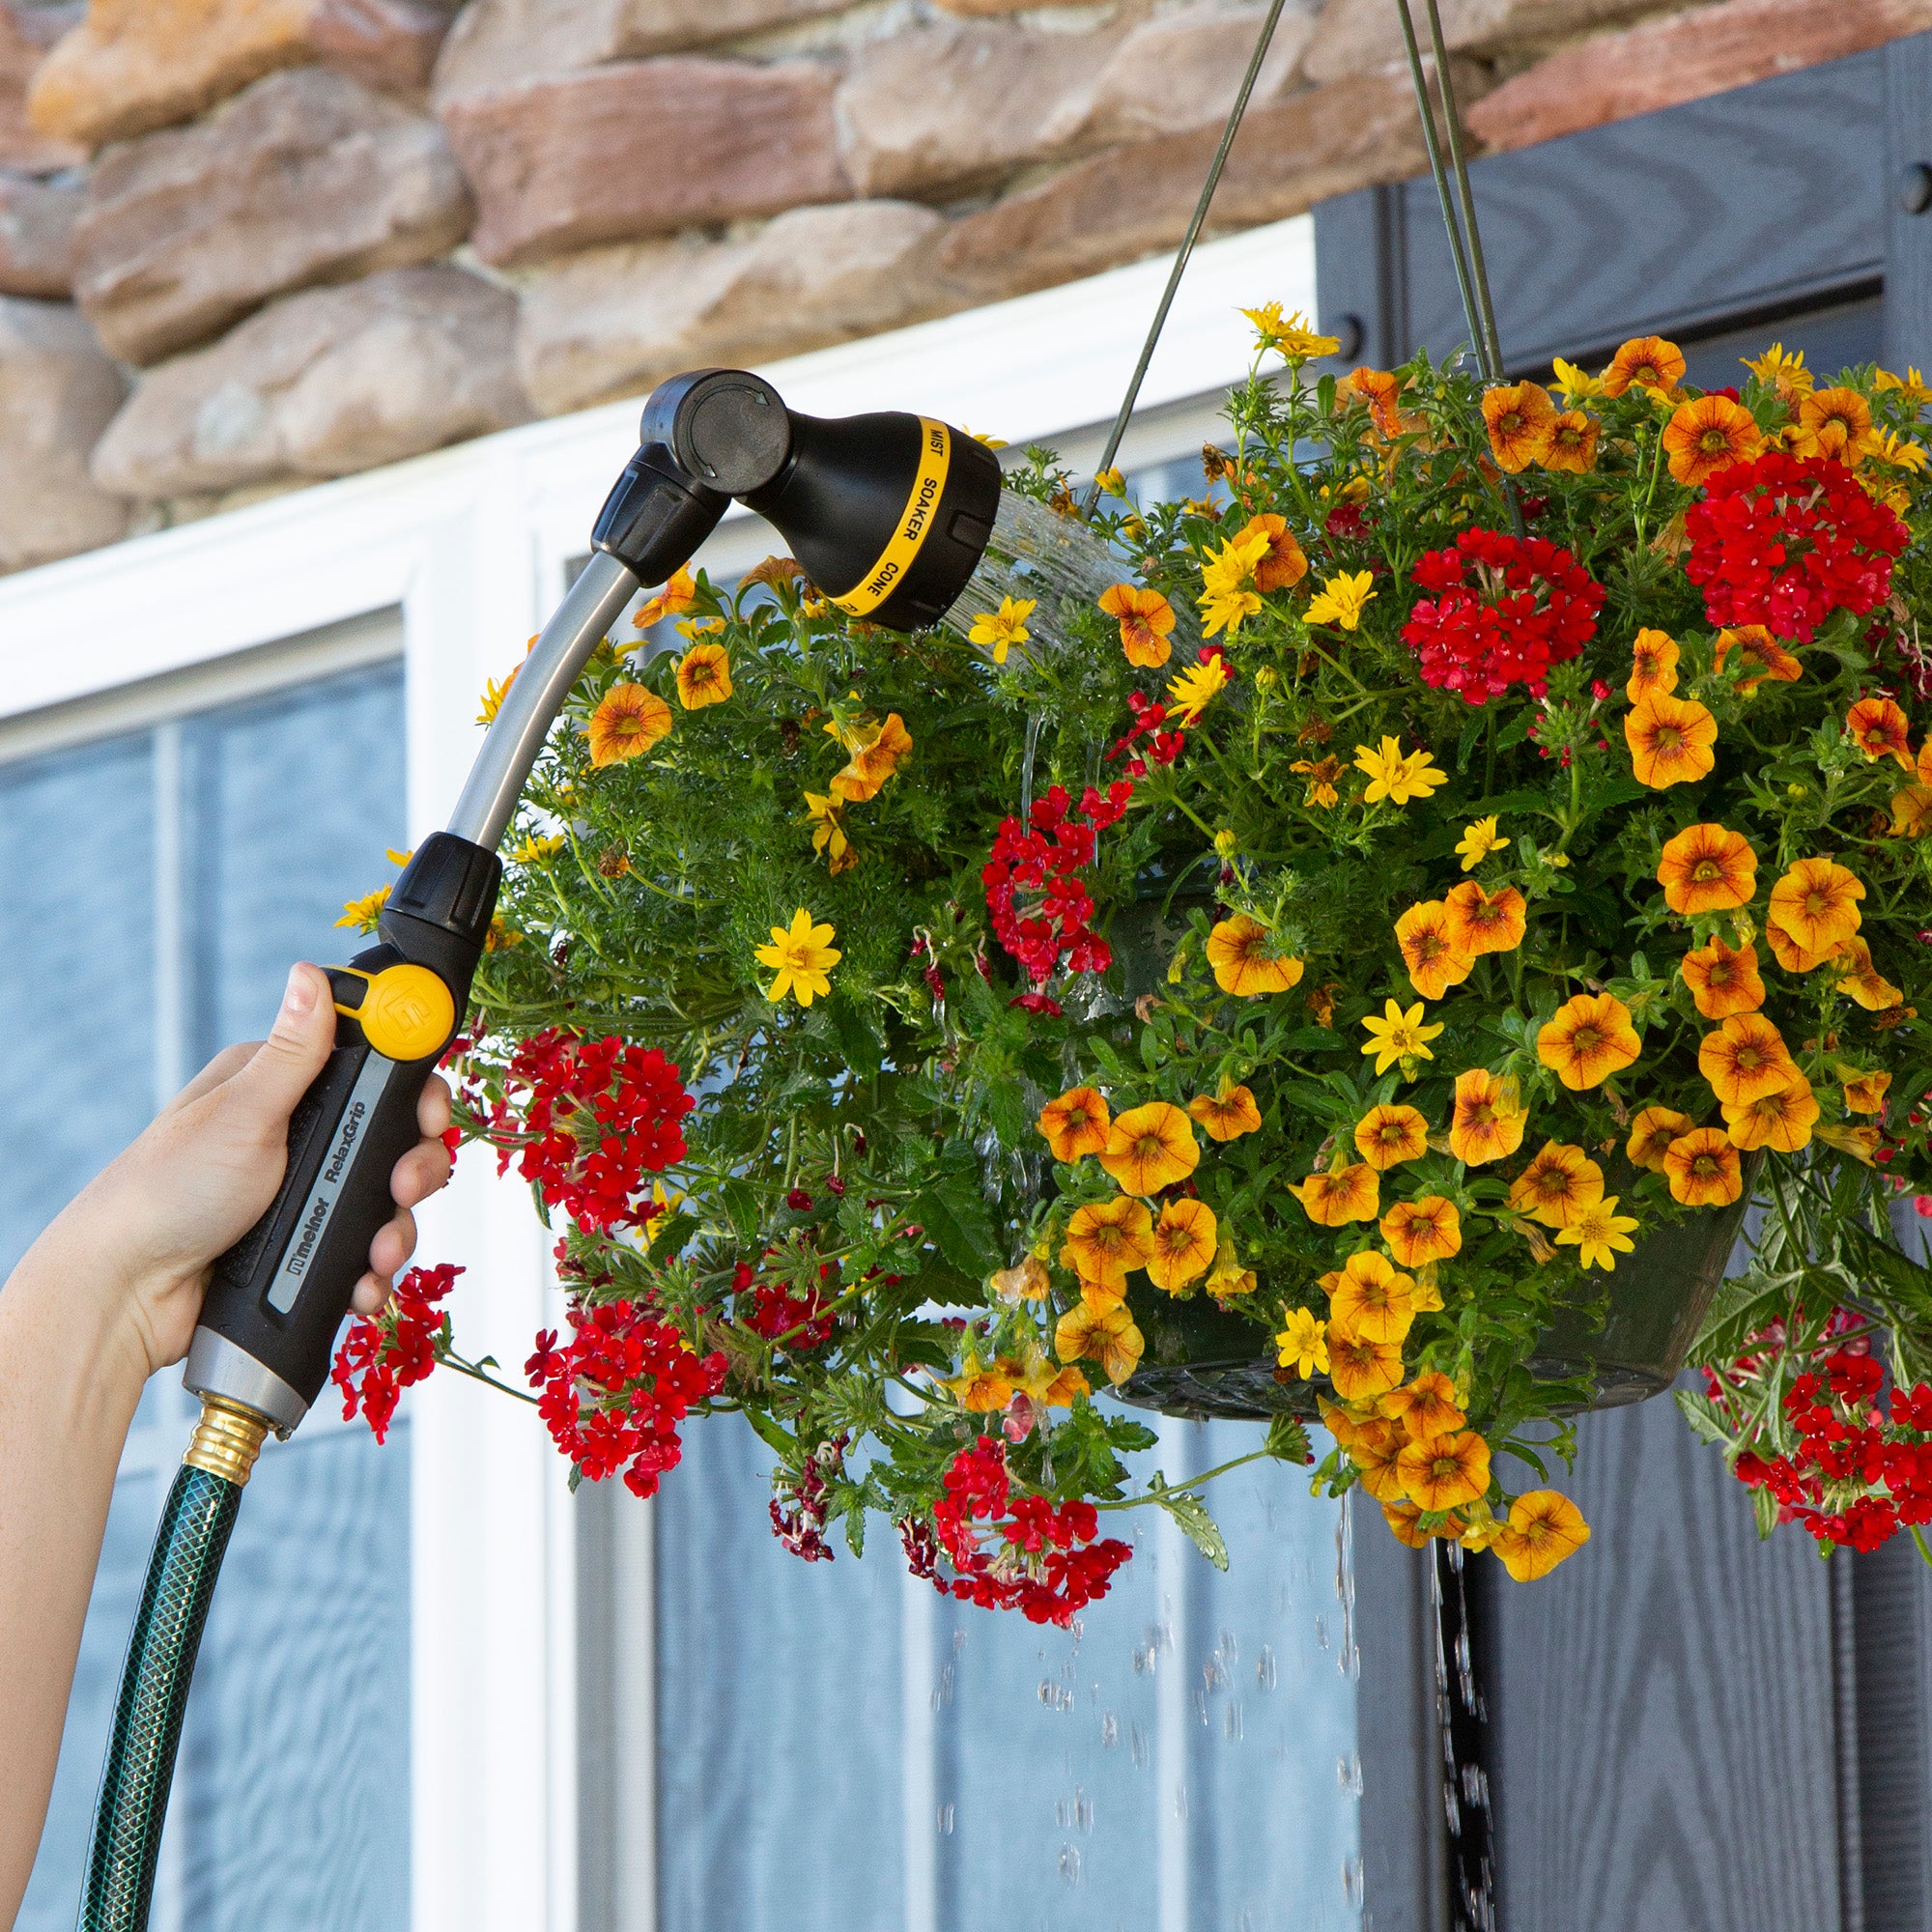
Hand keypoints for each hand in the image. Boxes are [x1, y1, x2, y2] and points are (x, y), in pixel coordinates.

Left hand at [30, 963, 451, 1384]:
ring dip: (395, 1230)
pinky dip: (372, 1270)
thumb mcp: (241, 1113)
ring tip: (375, 1255)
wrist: (127, 1295)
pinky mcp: (303, 1244)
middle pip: (393, 1140)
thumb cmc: (165, 1192)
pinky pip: (362, 1250)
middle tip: (404, 1188)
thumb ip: (295, 1052)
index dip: (413, 1091)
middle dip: (412, 1169)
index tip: (430, 1113)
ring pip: (386, 1201)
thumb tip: (310, 973)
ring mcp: (303, 1193)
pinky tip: (362, 1284)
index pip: (374, 1071)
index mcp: (280, 1087)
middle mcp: (298, 1136)